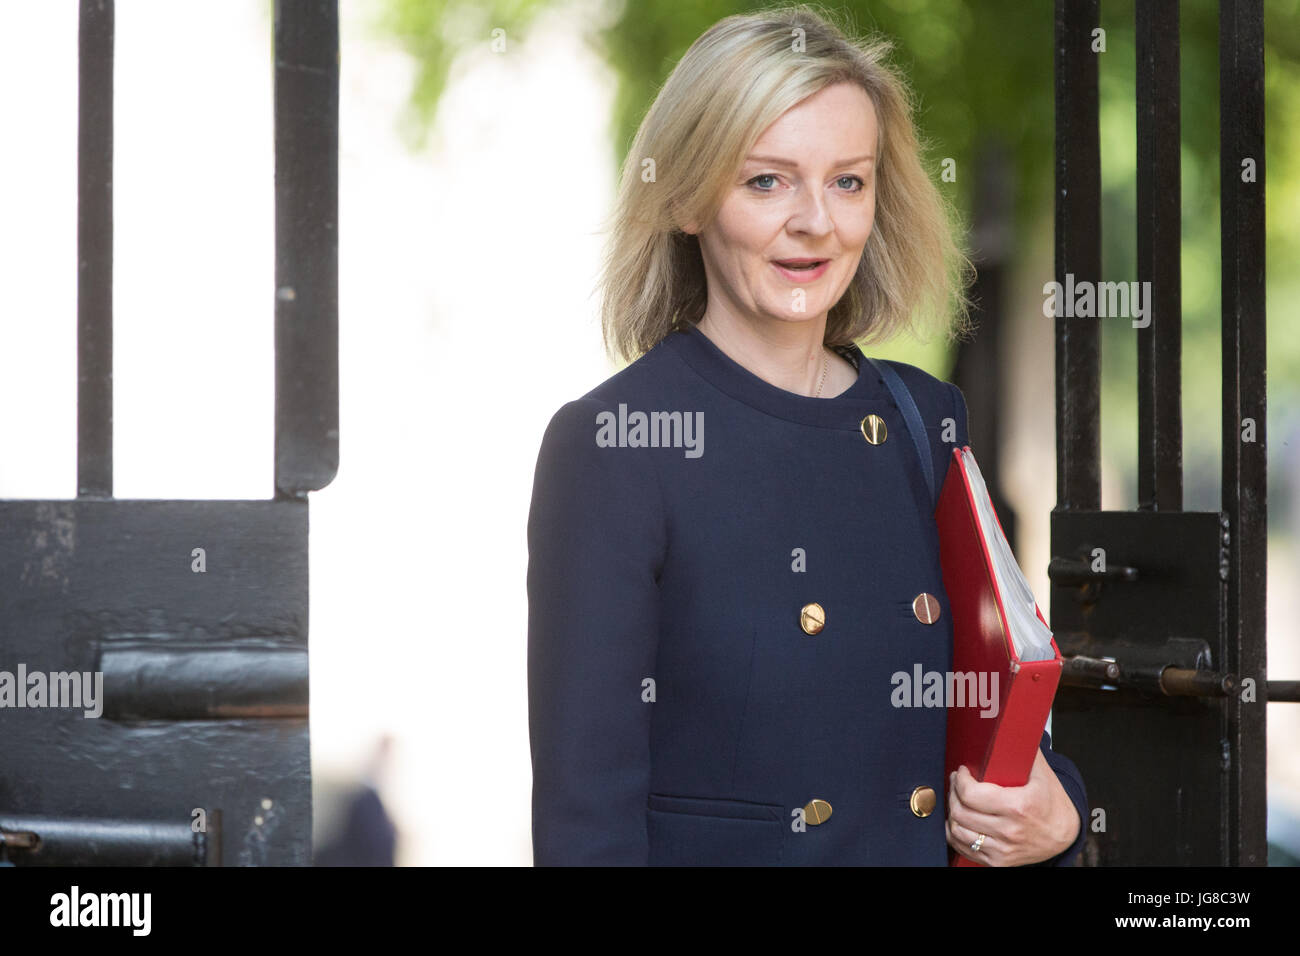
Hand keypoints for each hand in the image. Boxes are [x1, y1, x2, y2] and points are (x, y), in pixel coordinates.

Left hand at [945, 748, 1080, 865]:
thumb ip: (1025, 749)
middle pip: (961, 812)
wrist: (1066, 836)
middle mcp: (1010, 830)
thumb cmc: (1052, 802)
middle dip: (953, 792)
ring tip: (956, 800)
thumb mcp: (1043, 773)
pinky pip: (965, 848)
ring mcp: (1003, 849)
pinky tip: (959, 820)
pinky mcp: (999, 862)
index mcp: (1019, 806)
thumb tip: (1012, 724)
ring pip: (958, 831)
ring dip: (951, 813)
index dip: (960, 780)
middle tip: (956, 782)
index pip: (971, 795)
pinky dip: (955, 833)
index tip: (962, 772)